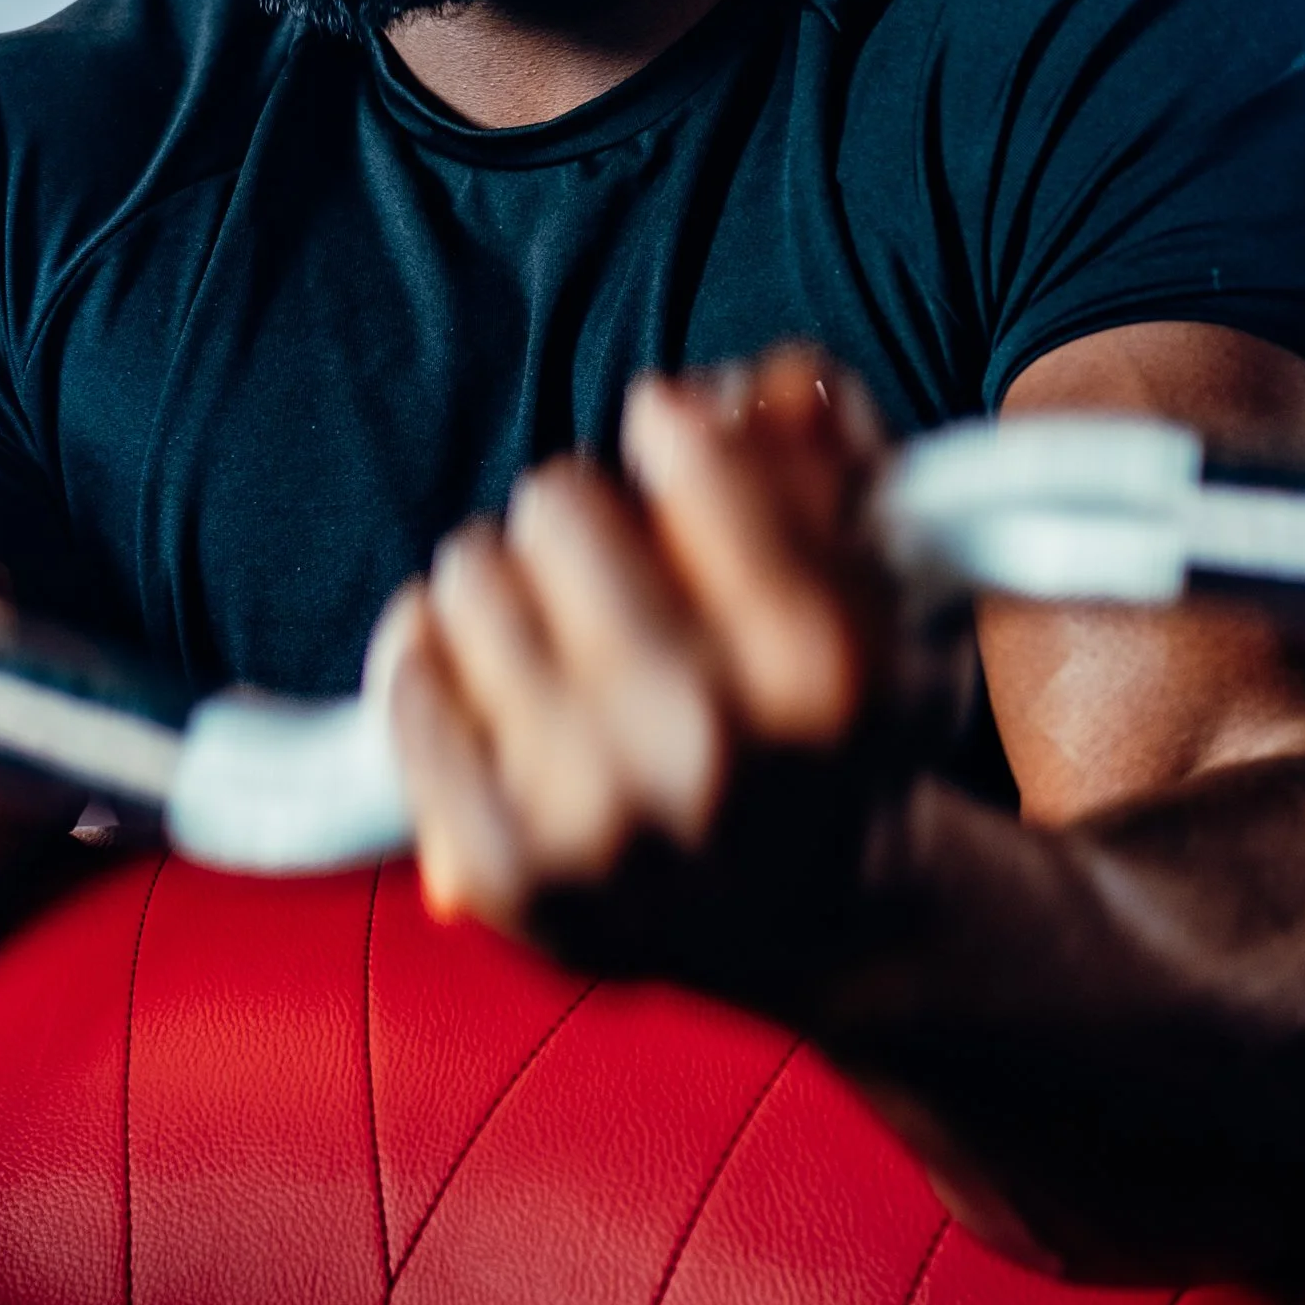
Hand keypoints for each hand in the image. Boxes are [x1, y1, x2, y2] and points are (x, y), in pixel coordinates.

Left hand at [371, 345, 939, 986]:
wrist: (806, 915)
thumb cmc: (836, 722)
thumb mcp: (897, 579)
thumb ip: (835, 446)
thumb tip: (737, 389)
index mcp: (823, 662)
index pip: (682, 444)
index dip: (671, 431)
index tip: (669, 442)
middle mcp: (707, 741)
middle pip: (556, 499)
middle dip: (581, 515)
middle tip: (609, 564)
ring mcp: (596, 815)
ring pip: (469, 577)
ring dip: (503, 582)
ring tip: (554, 627)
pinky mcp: (503, 870)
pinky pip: (406, 688)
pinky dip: (431, 661)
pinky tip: (485, 676)